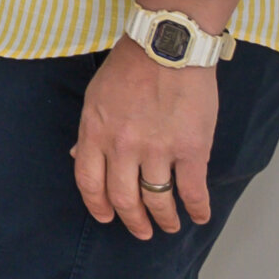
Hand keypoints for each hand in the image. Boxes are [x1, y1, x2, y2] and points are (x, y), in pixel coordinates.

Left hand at [73, 33, 220, 239]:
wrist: (168, 47)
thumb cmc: (130, 67)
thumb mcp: (96, 96)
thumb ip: (89, 131)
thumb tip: (78, 157)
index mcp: (96, 133)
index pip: (89, 182)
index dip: (98, 206)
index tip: (107, 217)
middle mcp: (123, 147)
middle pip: (124, 198)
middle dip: (132, 221)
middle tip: (141, 231)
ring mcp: (157, 150)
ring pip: (158, 200)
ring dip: (164, 219)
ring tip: (169, 226)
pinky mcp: (191, 150)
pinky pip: (192, 191)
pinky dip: (197, 209)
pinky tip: (199, 217)